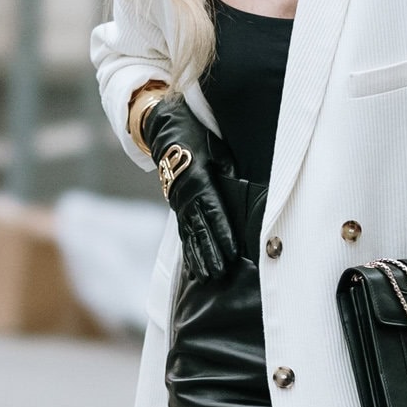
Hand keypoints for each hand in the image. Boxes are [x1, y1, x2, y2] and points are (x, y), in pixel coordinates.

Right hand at [144, 94, 239, 282]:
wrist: (165, 129)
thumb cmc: (195, 136)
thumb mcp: (216, 148)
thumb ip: (228, 169)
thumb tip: (241, 186)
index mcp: (200, 181)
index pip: (214, 212)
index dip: (223, 233)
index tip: (232, 251)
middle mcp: (187, 196)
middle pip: (201, 229)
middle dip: (211, 252)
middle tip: (220, 272)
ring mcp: (180, 203)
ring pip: (190, 234)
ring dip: (199, 256)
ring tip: (207, 276)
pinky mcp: (177, 206)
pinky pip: (183, 232)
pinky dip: (189, 250)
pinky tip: (193, 267)